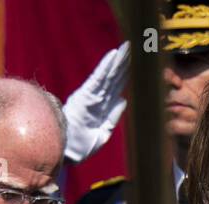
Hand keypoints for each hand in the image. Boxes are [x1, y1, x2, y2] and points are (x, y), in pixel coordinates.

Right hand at [62, 41, 129, 162]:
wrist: (68, 155)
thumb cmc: (81, 147)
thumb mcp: (103, 133)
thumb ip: (114, 116)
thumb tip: (123, 99)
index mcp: (103, 106)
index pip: (118, 85)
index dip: (129, 72)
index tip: (140, 59)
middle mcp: (98, 98)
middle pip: (115, 76)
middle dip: (126, 61)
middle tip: (138, 43)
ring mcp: (92, 96)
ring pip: (109, 74)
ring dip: (119, 60)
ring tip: (129, 44)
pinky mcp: (85, 97)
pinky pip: (98, 79)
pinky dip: (105, 67)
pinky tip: (113, 55)